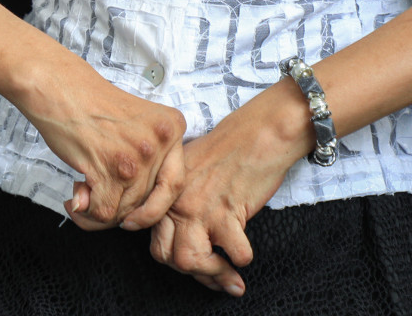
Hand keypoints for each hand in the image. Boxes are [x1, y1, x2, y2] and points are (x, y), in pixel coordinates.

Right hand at [14, 61, 185, 230]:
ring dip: (100, 212)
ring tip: (82, 195)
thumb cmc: (91, 102)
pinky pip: (103, 211)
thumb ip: (148, 162)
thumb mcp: (139, 123)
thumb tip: (136, 210)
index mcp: (171, 128)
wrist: (58, 86)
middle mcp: (158, 143)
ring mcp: (134, 158)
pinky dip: (87, 214)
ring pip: (126, 210)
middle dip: (124, 211)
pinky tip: (74, 199)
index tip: (139, 212)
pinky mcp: (107, 169)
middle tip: (102, 203)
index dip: (156, 204)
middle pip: (149, 200)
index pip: (175, 183)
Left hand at [148, 81, 308, 296]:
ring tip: (230, 277)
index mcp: (166, 194)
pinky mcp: (228, 213)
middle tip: (212, 273)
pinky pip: (233, 253)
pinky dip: (241, 259)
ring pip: (190, 260)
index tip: (188, 267)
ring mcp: (200, 209)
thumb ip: (176, 197)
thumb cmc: (226, 149)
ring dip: (214, 274)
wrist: (256, 135)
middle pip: (168, 256)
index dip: (171, 259)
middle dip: (193, 272)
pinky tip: (244, 254)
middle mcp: (178, 203)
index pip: (155, 240)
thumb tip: (179, 230)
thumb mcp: (187, 168)